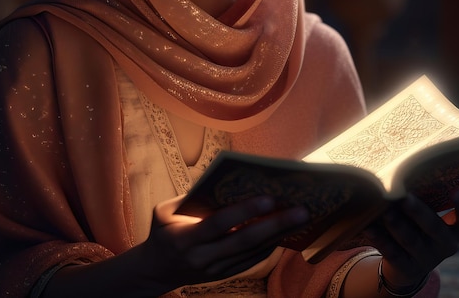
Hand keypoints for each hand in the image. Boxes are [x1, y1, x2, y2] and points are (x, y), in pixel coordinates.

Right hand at [137, 194, 308, 292]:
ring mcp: (215, 270)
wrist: (156, 269)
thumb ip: (191, 198)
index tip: (269, 197)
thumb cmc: (162, 230)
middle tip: (301, 209)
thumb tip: (225, 182)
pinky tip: (285, 231)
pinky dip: (269, 245)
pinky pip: (251, 261)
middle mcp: (203, 257)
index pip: (219, 223)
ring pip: (252, 252)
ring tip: (301, 217)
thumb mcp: (164, 211)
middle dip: (274, 224)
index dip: (244, 211)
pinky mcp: (224, 275)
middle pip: (244, 240)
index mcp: (186, 238)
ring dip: (279, 234)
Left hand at [366, 189, 458, 287]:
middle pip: (434, 228)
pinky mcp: (406, 268)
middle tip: (404, 197)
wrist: (407, 264)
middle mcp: (445, 245)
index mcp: (456, 231)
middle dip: (419, 212)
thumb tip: (400, 165)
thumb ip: (425, 196)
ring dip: (398, 226)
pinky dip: (380, 239)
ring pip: (411, 240)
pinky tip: (368, 227)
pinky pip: (392, 252)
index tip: (456, 190)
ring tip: (386, 213)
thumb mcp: (428, 215)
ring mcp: (426, 258)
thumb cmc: (418, 226)